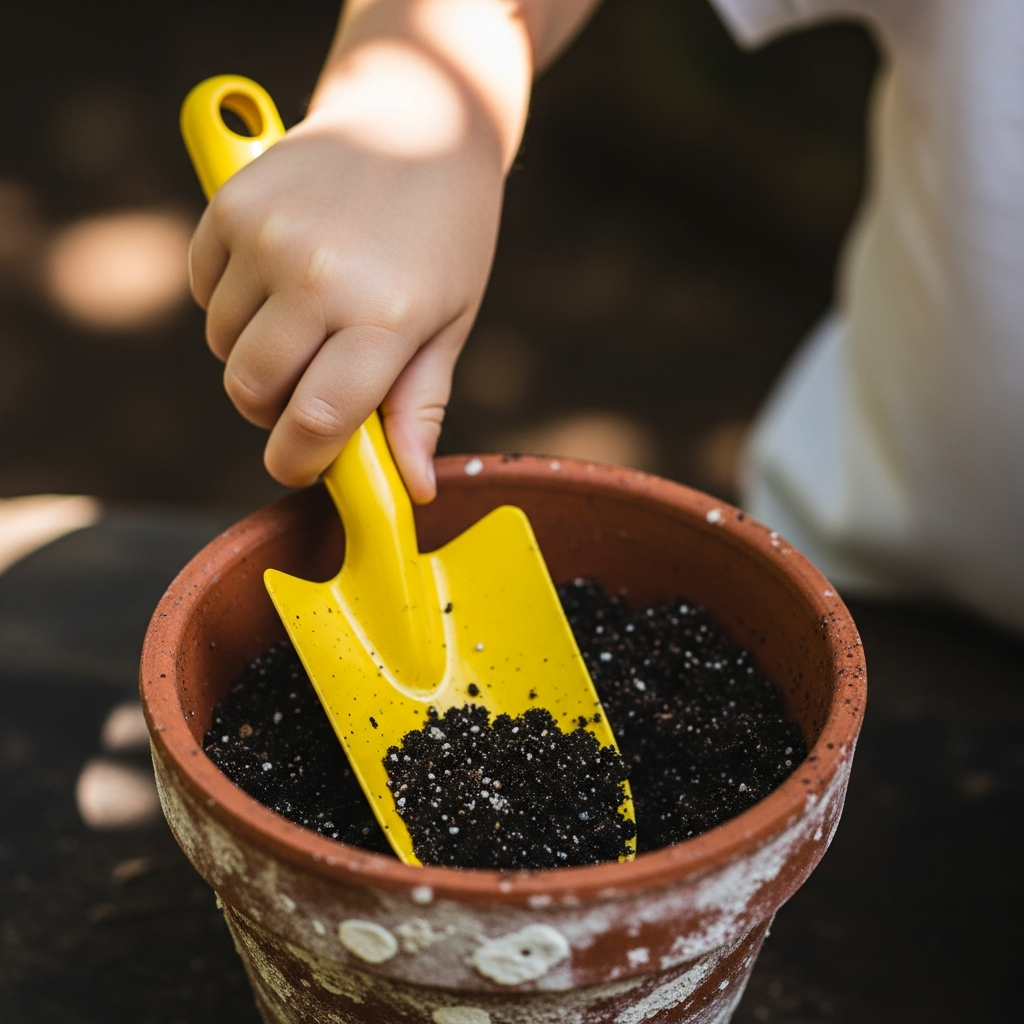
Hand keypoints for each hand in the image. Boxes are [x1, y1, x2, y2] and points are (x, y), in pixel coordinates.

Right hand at [189, 82, 503, 500]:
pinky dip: (230, 304)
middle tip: (308, 390)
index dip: (298, 463)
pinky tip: (277, 279)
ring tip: (304, 320)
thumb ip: (420, 406)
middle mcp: (318, 276)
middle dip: (272, 411)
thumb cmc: (446, 235)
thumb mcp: (450, 323)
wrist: (418, 119)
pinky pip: (202, 291)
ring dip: (254, 355)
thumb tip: (411, 489)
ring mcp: (266, 236)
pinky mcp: (229, 205)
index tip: (301, 467)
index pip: (314, 422)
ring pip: (223, 346)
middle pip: (251, 392)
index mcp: (385, 315)